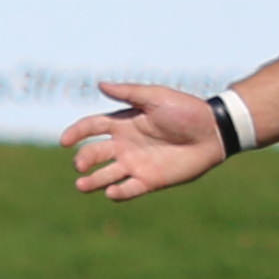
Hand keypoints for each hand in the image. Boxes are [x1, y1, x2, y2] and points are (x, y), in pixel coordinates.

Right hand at [60, 83, 228, 199]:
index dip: (76, 133)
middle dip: (83, 159)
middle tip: (79, 165)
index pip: (92, 127)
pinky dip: (118, 193)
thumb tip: (99, 84)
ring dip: (92, 181)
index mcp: (124, 123)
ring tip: (81, 185)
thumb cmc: (186, 110)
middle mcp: (125, 145)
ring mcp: (136, 164)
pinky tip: (112, 192)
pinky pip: (129, 189)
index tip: (64, 141)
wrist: (213, 131)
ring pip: (106, 175)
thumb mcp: (155, 97)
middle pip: (94, 153)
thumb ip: (128, 93)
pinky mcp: (150, 180)